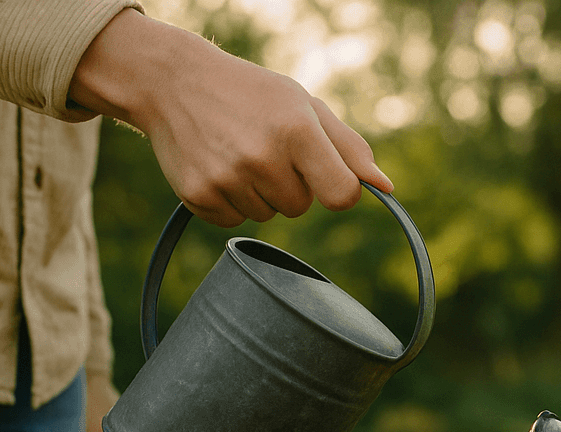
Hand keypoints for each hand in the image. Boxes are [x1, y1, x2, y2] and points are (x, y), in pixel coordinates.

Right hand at [70, 10, 392, 226]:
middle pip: (300, 207)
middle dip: (291, 184)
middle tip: (266, 147)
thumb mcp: (303, 105)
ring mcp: (227, 178)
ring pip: (267, 215)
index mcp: (296, 131)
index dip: (336, 189)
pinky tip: (219, 166)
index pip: (341, 195)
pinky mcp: (199, 195)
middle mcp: (262, 157)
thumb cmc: (252, 94)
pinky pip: (235, 221)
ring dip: (260, 192)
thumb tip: (385, 188)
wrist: (174, 82)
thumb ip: (348, 148)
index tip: (323, 175)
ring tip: (239, 153)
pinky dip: (231, 201)